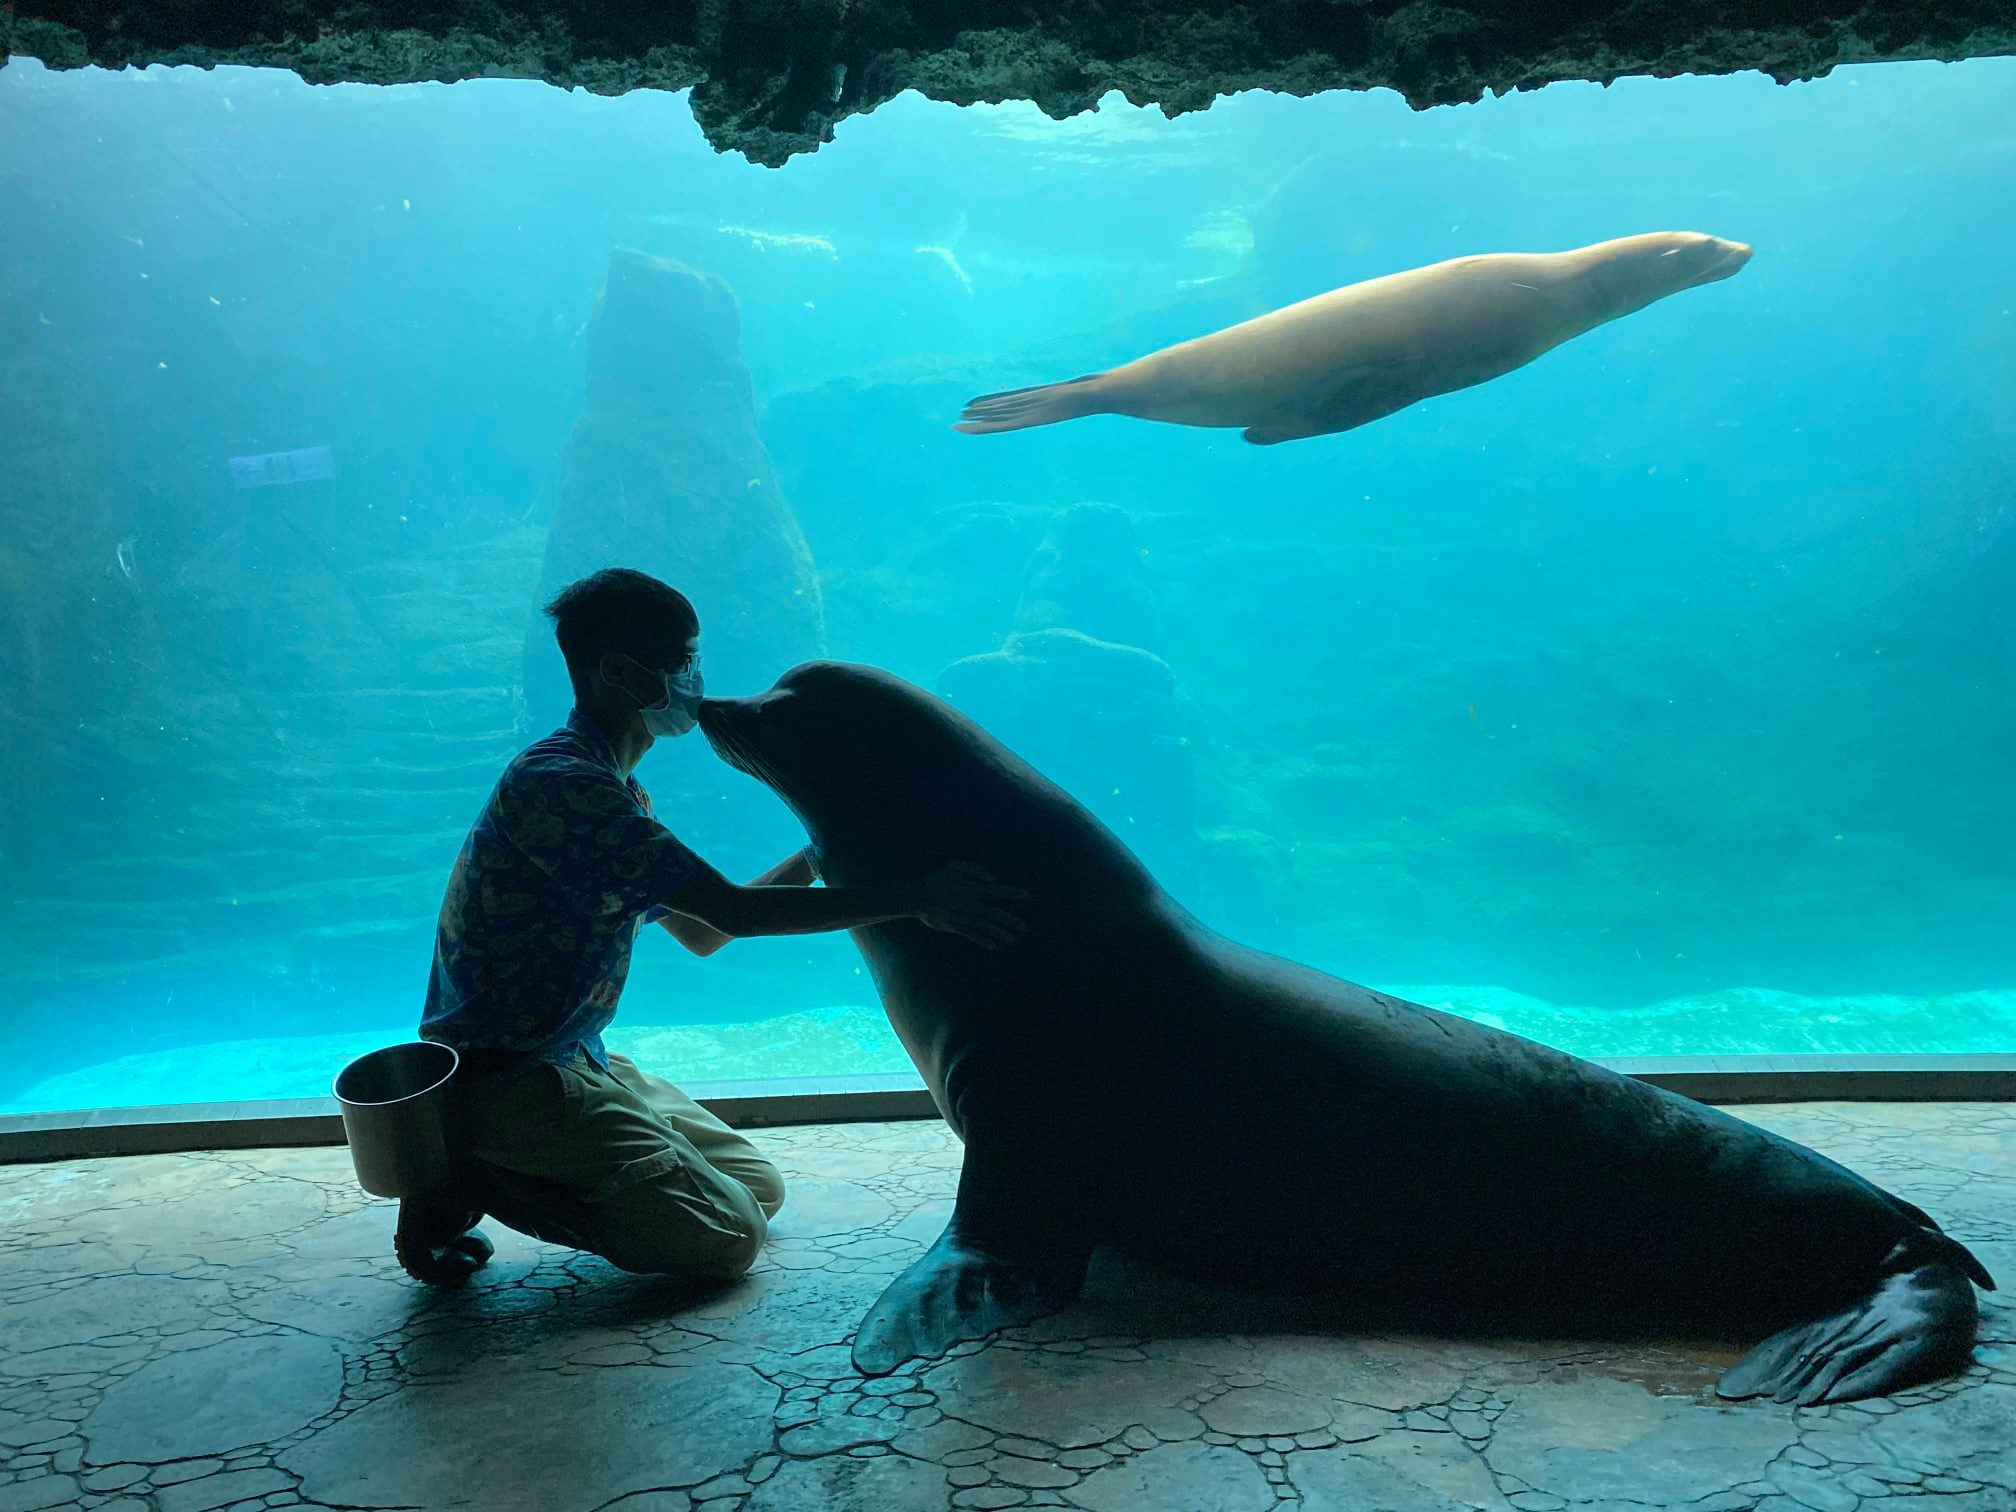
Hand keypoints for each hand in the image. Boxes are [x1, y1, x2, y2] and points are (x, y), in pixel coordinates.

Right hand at [913, 861, 1027, 948]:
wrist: (916, 898)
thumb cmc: (936, 880)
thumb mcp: (953, 866)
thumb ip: (974, 869)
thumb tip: (993, 878)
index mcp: (970, 889)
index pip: (996, 892)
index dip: (1012, 893)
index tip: (1027, 896)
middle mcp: (969, 905)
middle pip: (994, 914)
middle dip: (1010, 920)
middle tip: (1023, 926)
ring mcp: (962, 918)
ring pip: (985, 927)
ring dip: (999, 933)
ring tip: (1012, 938)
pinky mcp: (954, 927)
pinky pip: (971, 935)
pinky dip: (982, 940)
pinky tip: (993, 945)